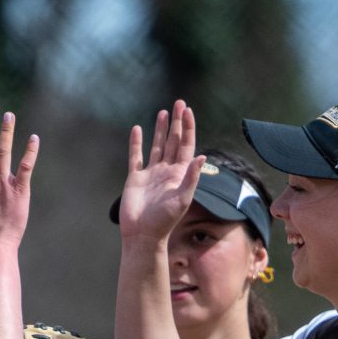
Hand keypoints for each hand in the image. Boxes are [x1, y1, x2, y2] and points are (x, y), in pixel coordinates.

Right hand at [117, 101, 204, 244]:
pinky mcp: (135, 178)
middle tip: (179, 103)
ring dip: (161, 130)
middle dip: (177, 123)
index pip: (186, 145)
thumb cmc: (165, 220)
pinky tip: (138, 129)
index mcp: (180, 174)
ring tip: (164, 112)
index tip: (188, 111)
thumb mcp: (182, 199)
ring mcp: (151, 174)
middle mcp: (167, 171)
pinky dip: (137, 143)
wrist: (143, 235)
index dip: (188, 128)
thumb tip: (202, 156)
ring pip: (158, 146)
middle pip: (174, 141)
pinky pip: (136, 157)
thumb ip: (192, 177)